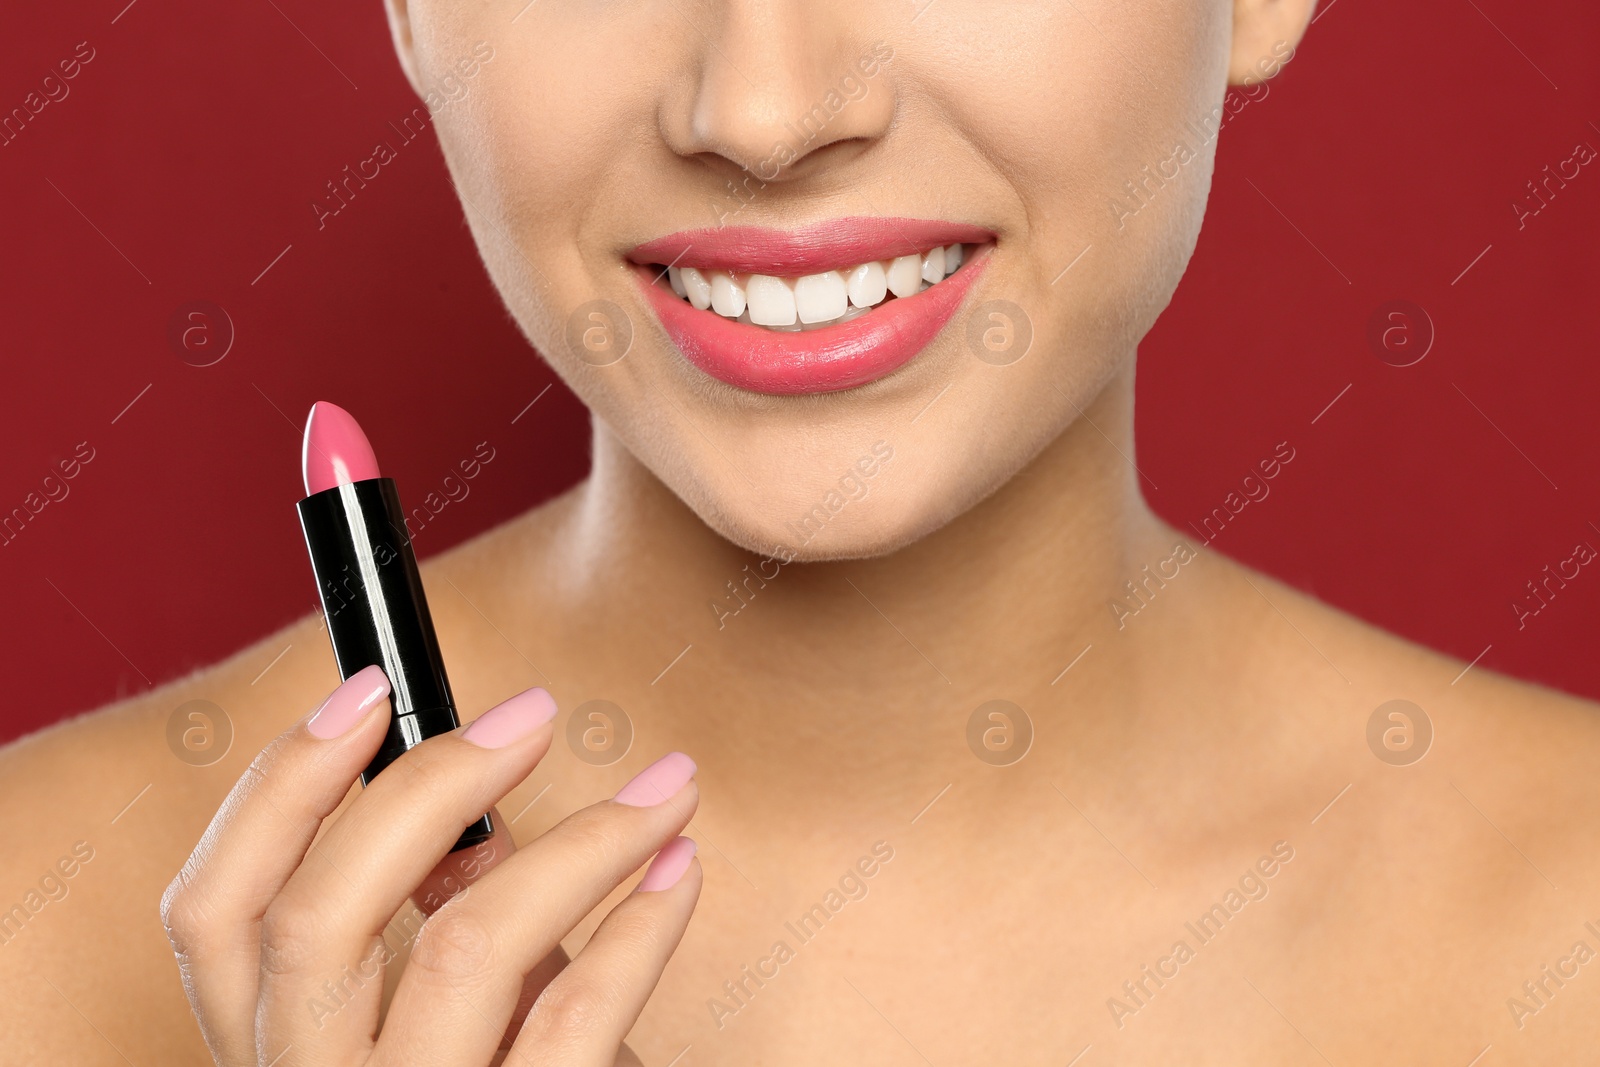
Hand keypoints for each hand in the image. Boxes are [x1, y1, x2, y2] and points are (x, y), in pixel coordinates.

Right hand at [160, 665, 700, 1065]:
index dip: (279, 788)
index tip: (368, 694)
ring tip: (666, 791)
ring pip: (464, 944)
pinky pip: (575, 1022)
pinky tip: (681, 873)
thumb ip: (436, 931)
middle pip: (318, 912)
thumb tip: (478, 815)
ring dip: (585, 842)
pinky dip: (639, 928)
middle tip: (535, 713)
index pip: (213, 912)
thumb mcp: (443, 1026)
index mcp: (273, 1050)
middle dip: (432, 784)